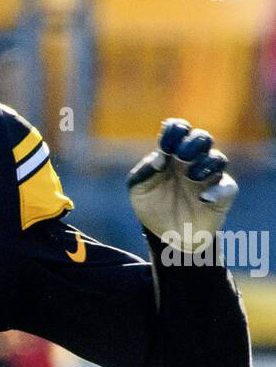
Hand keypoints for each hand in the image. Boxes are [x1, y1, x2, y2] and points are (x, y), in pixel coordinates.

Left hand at [127, 119, 237, 252]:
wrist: (167, 236)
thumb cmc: (153, 206)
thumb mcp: (138, 190)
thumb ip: (144, 172)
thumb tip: (160, 158)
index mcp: (172, 153)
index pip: (178, 130)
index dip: (175, 130)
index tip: (166, 145)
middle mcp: (193, 160)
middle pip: (202, 138)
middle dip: (194, 143)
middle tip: (182, 156)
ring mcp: (209, 177)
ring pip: (218, 158)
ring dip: (206, 164)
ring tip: (191, 178)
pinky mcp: (222, 195)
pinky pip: (228, 187)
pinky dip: (217, 191)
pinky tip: (203, 198)